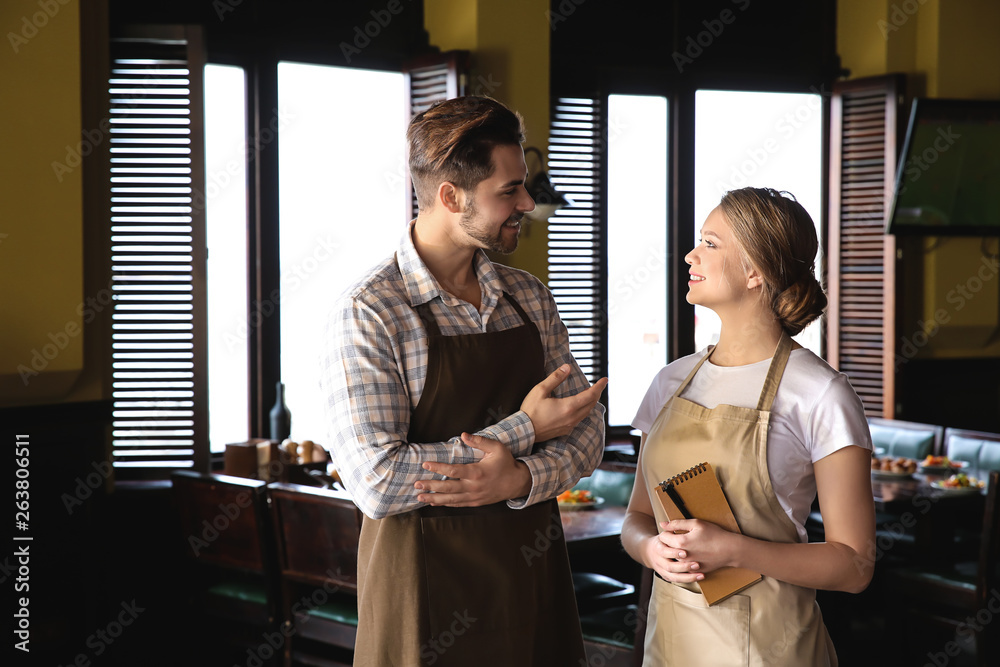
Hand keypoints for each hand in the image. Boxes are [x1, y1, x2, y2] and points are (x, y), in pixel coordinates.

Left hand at [414, 433, 530, 505]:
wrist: (517, 483)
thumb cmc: (506, 463)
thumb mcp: (497, 448)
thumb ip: (480, 441)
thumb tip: (463, 435)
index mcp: (477, 472)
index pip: (453, 470)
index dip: (438, 467)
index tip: (425, 464)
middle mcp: (473, 487)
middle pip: (448, 488)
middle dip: (431, 486)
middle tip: (416, 483)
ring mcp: (474, 496)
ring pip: (450, 499)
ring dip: (433, 498)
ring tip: (419, 496)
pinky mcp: (475, 502)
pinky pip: (456, 504)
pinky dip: (444, 504)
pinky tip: (433, 502)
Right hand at [520, 364, 607, 442]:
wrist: (524, 431)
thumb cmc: (530, 410)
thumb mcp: (540, 390)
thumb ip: (555, 378)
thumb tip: (567, 367)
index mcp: (568, 407)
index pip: (590, 395)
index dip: (599, 386)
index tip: (605, 379)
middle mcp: (572, 417)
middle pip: (591, 404)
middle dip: (597, 393)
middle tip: (598, 385)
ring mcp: (569, 425)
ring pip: (587, 412)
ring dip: (590, 402)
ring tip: (589, 393)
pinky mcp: (565, 430)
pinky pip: (580, 419)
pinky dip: (584, 410)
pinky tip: (579, 406)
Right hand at [643, 528, 704, 583]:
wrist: (649, 552)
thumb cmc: (662, 541)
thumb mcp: (664, 533)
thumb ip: (669, 528)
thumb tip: (664, 523)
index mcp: (658, 548)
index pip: (664, 551)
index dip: (674, 552)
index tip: (686, 553)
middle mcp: (659, 561)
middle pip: (670, 567)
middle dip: (683, 566)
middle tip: (697, 564)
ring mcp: (662, 570)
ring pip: (674, 577)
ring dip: (688, 577)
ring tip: (701, 574)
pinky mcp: (667, 576)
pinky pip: (676, 580)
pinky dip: (687, 580)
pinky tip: (698, 577)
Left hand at [650, 519, 736, 579]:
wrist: (730, 550)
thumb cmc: (714, 534)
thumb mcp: (696, 524)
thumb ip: (677, 523)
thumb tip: (663, 524)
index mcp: (681, 542)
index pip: (663, 537)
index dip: (666, 532)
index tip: (672, 530)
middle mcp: (682, 556)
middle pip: (667, 549)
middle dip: (669, 542)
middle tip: (677, 537)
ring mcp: (688, 565)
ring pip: (674, 558)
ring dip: (676, 552)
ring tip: (686, 545)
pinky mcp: (695, 571)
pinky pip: (684, 566)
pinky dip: (685, 560)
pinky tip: (692, 553)